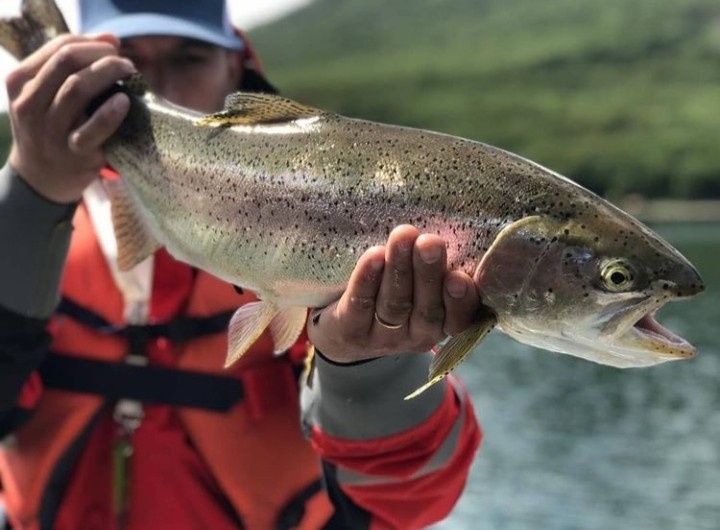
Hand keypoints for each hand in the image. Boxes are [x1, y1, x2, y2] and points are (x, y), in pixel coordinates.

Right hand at [5, 34, 133, 203]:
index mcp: (20, 83)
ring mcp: (50, 130)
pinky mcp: (74, 153)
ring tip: (129, 72)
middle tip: (123, 61)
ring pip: (77, 88)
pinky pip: (93, 129)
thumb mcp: (47, 94)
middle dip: (101, 54)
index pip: (58, 47)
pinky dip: (111, 113)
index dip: (90, 42)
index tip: (111, 48)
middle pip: (66, 61)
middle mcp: (29, 104)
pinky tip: (125, 102)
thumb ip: (74, 65)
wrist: (41, 178)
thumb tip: (110, 38)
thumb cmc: (52, 127)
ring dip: (108, 74)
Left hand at [307, 225, 481, 362]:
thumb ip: (438, 262)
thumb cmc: (394, 289)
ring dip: (400, 269)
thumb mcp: (422, 282)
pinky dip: (367, 279)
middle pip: (427, 309)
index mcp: (443, 323)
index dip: (462, 300)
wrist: (342, 327)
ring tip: (402, 236)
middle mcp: (418, 335)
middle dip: (429, 274)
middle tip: (430, 243)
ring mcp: (384, 338)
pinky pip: (361, 304)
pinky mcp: (352, 332)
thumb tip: (452, 220)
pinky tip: (373, 256)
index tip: (459, 277)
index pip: (460, 317)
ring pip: (395, 304)